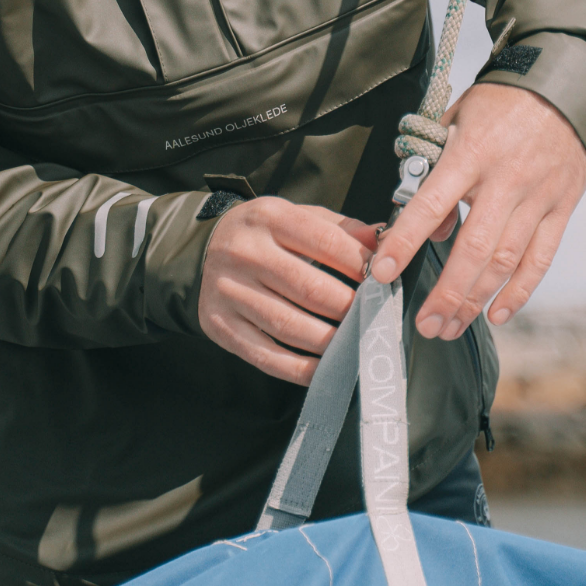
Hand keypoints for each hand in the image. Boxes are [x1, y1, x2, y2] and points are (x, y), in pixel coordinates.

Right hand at [198, 197, 378, 385]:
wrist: (201, 249)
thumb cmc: (263, 235)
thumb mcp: (295, 216)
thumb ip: (339, 229)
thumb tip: (383, 240)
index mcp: (268, 217)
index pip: (326, 242)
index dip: (362, 265)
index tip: (383, 282)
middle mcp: (244, 251)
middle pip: (310, 289)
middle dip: (350, 309)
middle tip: (374, 319)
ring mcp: (228, 290)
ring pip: (290, 326)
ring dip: (331, 343)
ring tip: (355, 345)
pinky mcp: (219, 324)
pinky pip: (267, 356)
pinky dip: (301, 369)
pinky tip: (324, 369)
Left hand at [370, 83, 585, 338]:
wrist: (564, 86)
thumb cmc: (498, 105)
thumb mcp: (456, 120)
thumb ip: (437, 169)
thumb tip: (432, 229)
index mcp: (470, 153)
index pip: (430, 204)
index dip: (406, 241)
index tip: (382, 272)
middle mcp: (505, 180)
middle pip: (474, 248)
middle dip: (447, 293)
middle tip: (425, 325)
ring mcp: (539, 197)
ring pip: (506, 261)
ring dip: (476, 301)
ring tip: (450, 327)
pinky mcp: (563, 208)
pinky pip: (541, 258)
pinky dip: (520, 291)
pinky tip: (496, 314)